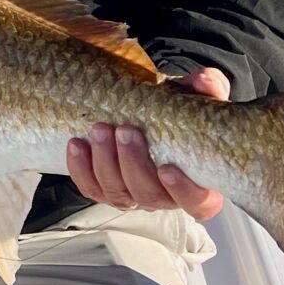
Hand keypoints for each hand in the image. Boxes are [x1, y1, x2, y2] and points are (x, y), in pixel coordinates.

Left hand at [66, 67, 230, 219]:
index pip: (197, 203)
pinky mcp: (103, 189)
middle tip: (126, 130)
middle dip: (133, 163)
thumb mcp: (194, 100)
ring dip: (104, 162)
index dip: (184, 191)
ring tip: (100, 130)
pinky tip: (77, 144)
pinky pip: (90, 187)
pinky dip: (80, 168)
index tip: (167, 168)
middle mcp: (163, 196)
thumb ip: (206, 90)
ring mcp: (132, 195)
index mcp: (196, 184)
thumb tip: (206, 81)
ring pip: (117, 191)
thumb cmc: (177, 114)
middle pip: (148, 194)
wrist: (144, 115)